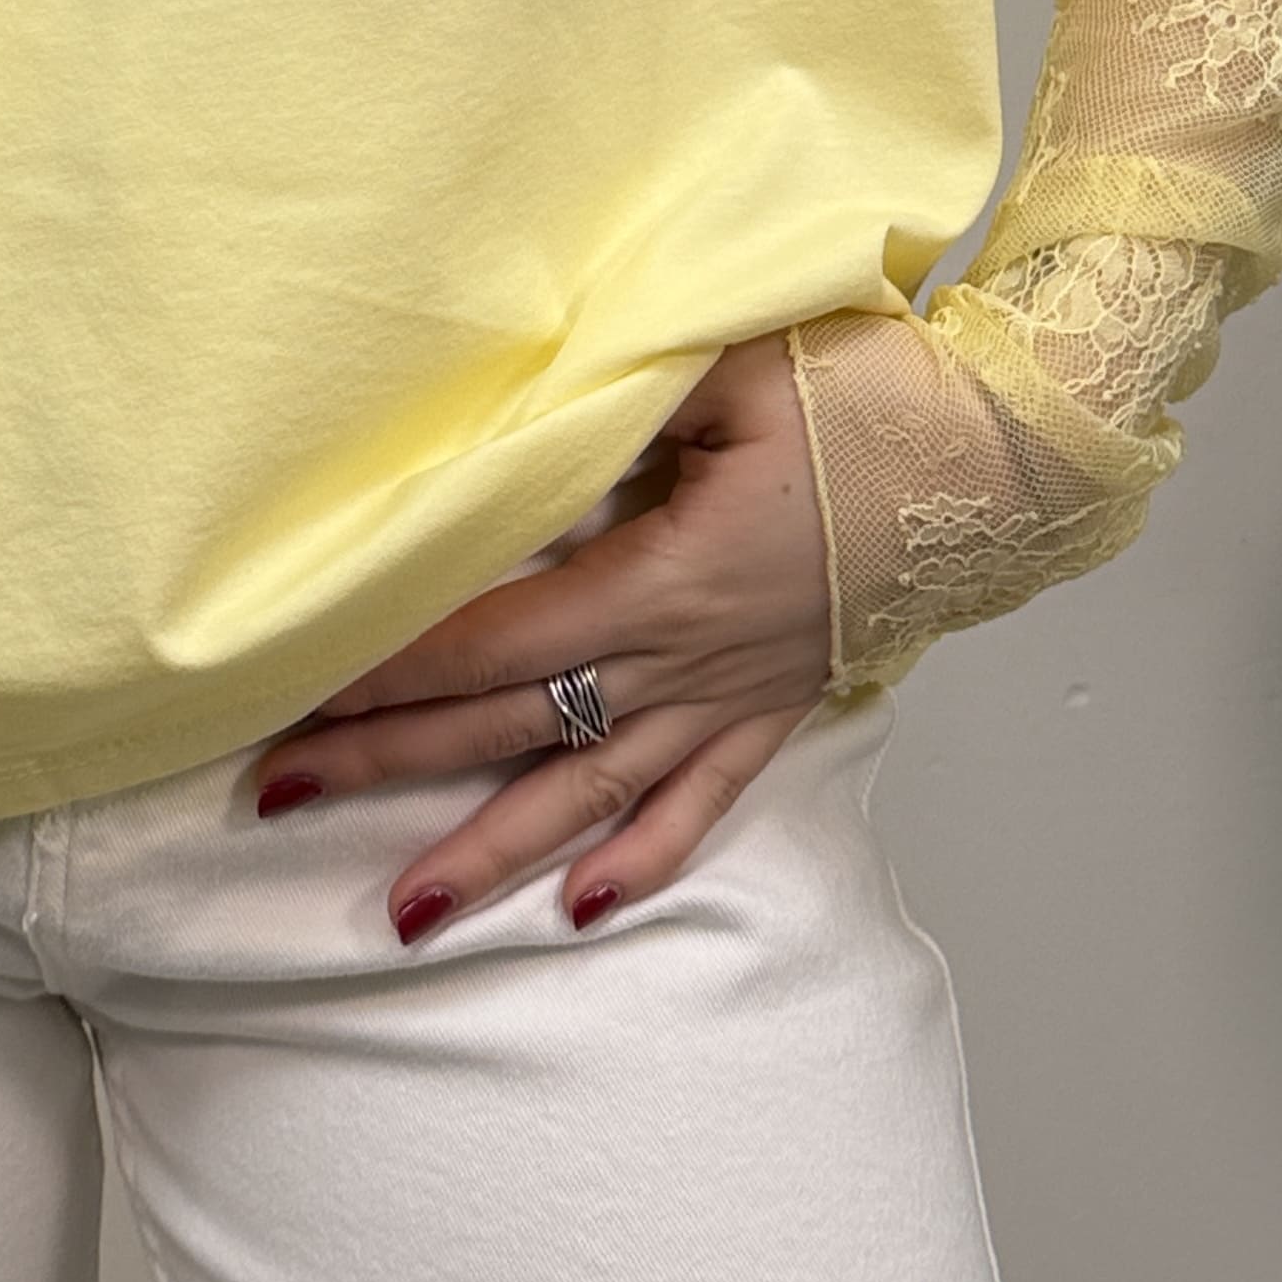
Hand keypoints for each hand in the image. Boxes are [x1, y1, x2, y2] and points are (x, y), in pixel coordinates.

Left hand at [252, 331, 836, 941]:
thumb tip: (528, 413)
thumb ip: (625, 397)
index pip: (491, 636)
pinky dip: (640, 860)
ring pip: (591, 792)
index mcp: (662, 576)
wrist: (999, 460)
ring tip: (404, 911)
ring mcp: (732, 696)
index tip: (300, 694)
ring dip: (494, 852)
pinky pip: (700, 803)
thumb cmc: (862, 400)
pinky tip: (581, 908)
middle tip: (282, 794)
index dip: (390, 668)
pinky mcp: (775, 709)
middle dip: (390, 761)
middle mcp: (686, 657)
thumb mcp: (730, 371)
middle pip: (512, 723)